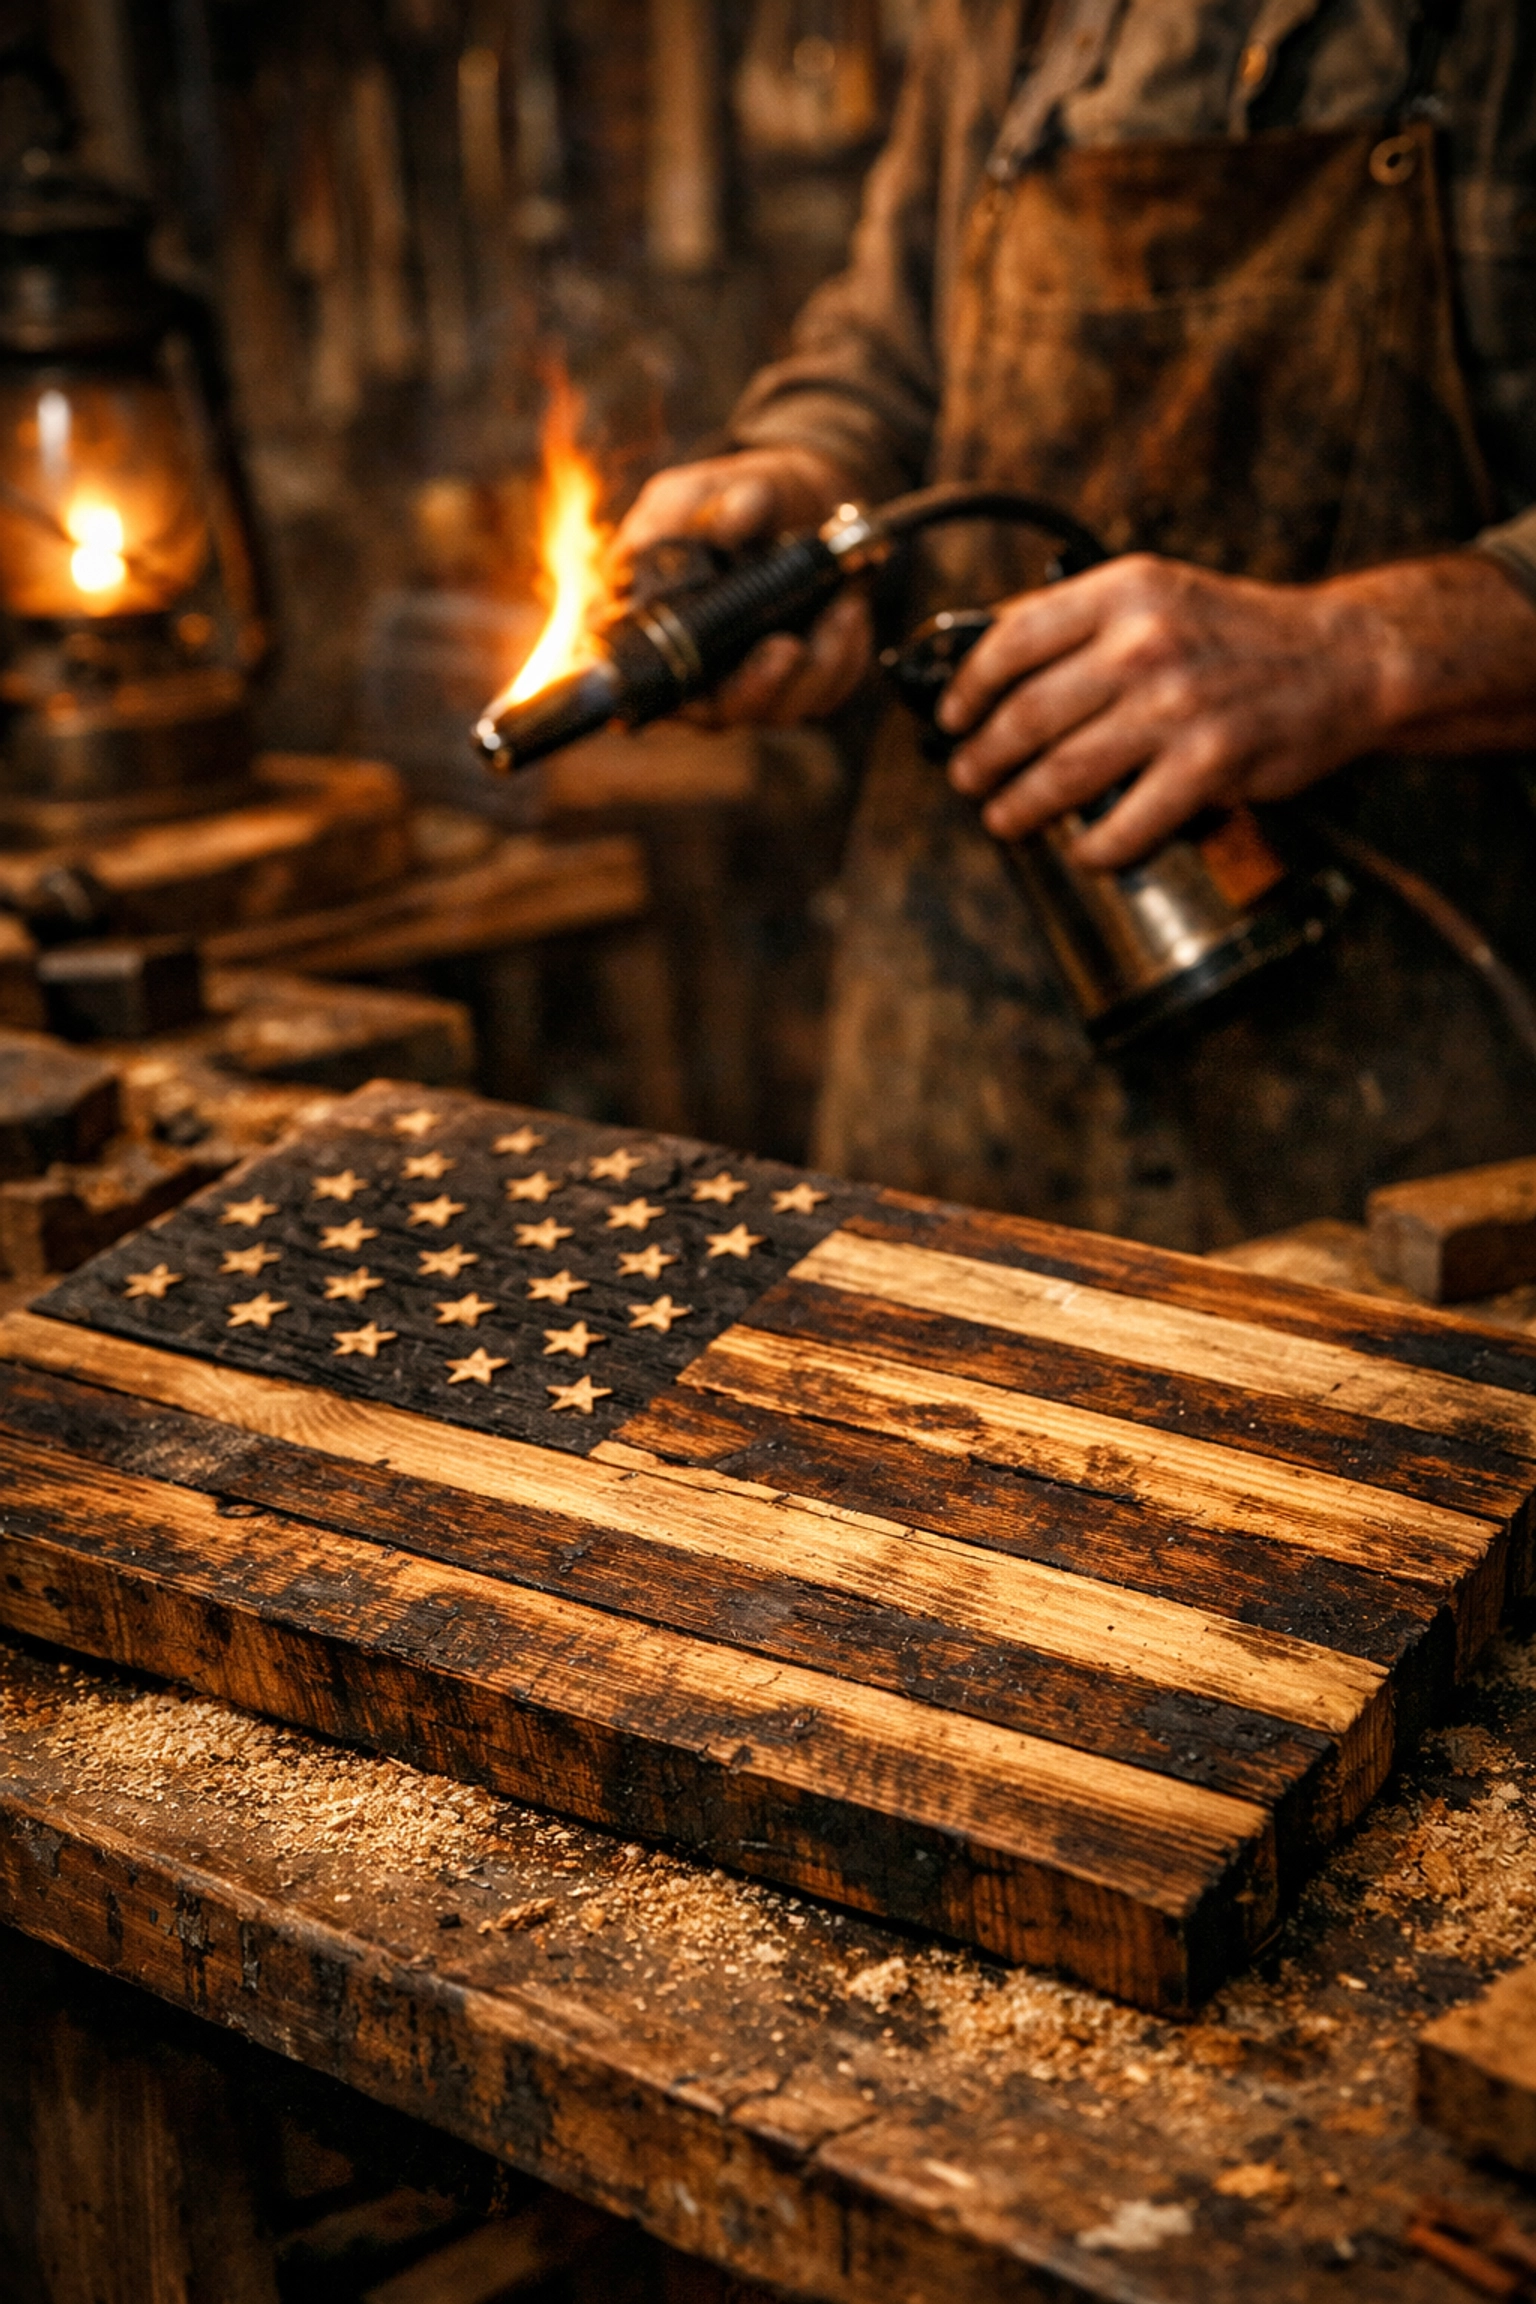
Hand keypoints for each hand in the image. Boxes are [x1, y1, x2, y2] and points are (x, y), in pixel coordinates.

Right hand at [612, 447, 873, 724]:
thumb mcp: (700, 488)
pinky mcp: (801, 678)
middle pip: (721, 713)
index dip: (675, 691)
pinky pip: (827, 689)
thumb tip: (730, 521)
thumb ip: (698, 502)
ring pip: (781, 707)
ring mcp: (751, 681)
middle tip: (787, 648)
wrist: (793, 500)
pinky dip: (845, 653)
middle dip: (759, 687)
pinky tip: (851, 606)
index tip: (707, 672)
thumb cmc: (727, 499)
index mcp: (648, 633)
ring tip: (842, 605)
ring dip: (817, 666)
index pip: (649, 685)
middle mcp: (697, 671)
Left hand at [938, 551, 1535, 869]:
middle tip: (968, 779)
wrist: (1345, 659)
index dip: (966, 688)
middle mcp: (1144, 643)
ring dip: (1018, 808)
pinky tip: (1082, 851)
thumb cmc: (1240, 633)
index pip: (1011, 641)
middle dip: (982, 759)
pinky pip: (1123, 824)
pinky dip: (1092, 848)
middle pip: (1024, 716)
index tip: (951, 717)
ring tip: (1004, 819)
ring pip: (1060, 774)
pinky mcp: (1209, 764)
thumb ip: (1083, 620)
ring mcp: (1176, 705)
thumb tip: (989, 658)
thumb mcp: (1158, 593)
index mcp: (1124, 591)